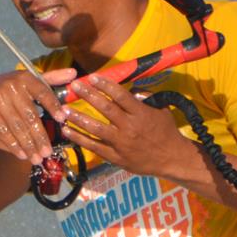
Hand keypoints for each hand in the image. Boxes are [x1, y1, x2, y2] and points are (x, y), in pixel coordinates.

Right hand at [0, 66, 78, 163]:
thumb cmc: (9, 89)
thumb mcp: (28, 81)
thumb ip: (51, 79)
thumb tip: (74, 73)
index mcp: (25, 78)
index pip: (42, 91)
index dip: (52, 105)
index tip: (62, 119)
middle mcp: (10, 86)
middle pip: (30, 116)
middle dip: (40, 137)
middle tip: (48, 153)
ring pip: (17, 127)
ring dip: (28, 145)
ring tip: (37, 159)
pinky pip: (2, 131)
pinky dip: (13, 145)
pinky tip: (22, 155)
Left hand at [61, 74, 194, 179]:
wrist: (172, 159)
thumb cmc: (166, 132)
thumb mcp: (161, 110)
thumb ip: (145, 98)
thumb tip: (130, 88)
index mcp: (141, 113)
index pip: (120, 95)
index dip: (105, 85)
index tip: (91, 77)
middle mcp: (129, 127)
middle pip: (105, 108)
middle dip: (88, 95)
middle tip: (74, 86)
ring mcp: (121, 143)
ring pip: (95, 128)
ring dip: (78, 118)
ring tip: (64, 109)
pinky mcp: (115, 157)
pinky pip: (93, 146)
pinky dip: (79, 138)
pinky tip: (66, 131)